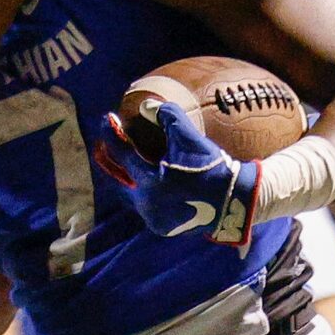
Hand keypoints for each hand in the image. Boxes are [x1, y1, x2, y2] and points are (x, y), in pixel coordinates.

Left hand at [96, 103, 259, 246]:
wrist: (233, 200)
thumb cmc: (211, 166)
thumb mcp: (189, 138)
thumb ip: (167, 116)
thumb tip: (146, 106)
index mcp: (150, 183)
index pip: (122, 154)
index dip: (112, 135)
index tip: (106, 120)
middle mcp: (146, 205)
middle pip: (118, 180)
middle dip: (109, 163)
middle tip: (102, 148)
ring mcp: (153, 219)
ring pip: (130, 196)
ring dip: (125, 179)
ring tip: (120, 165)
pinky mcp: (162, 228)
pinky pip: (144, 207)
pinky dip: (140, 193)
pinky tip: (141, 183)